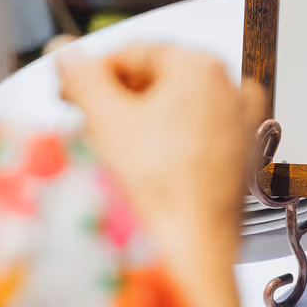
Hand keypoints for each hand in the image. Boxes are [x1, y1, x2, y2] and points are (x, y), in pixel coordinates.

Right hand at [58, 44, 266, 272]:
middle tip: (82, 119)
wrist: (194, 254)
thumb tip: (64, 52)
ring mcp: (242, 122)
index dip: (92, 71)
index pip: (134, 52)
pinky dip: (167, 141)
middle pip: (159, 78)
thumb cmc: (159, 190)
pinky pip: (197, 134)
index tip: (66, 89)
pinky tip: (142, 164)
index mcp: (203, 66)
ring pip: (178, 107)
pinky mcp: (241, 156)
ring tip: (108, 146)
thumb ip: (82, 76)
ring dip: (140, 119)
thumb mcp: (105, 120)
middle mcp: (231, 88)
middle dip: (117, 97)